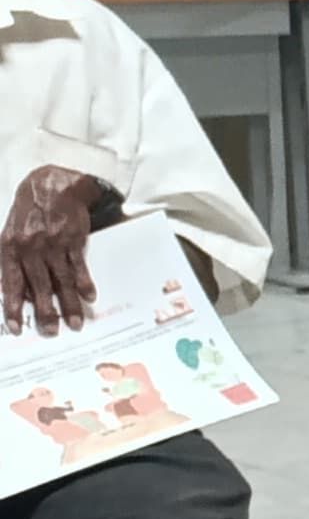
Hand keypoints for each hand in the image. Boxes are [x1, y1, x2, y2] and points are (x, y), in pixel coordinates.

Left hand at [1, 166, 100, 336]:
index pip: (10, 284)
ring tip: (75, 323)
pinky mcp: (73, 239)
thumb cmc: (29, 214)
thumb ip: (10, 263)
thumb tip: (10, 291)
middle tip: (51, 332)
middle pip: (38, 287)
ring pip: (61, 280)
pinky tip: (89, 297)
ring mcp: (53, 244)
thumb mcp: (9, 235)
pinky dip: (84, 283)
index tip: (16, 329)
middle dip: (45, 312)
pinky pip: (79, 266)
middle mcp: (30, 249)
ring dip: (69, 303)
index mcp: (10, 249)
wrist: (51, 186)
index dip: (13, 308)